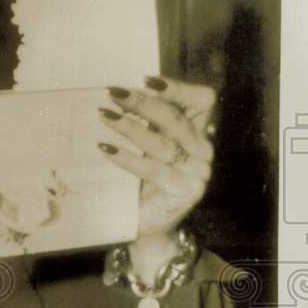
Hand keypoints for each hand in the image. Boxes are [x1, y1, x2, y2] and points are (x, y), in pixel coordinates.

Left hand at [99, 77, 215, 280]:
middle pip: (175, 118)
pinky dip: (126, 157)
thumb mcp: (148, 148)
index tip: (145, 80)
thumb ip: (147, 123)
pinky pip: (152, 169)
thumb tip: (118, 93)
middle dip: (142, 103)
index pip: (203, 100)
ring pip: (162, 143)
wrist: (148, 228)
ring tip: (104, 116)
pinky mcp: (185, 192)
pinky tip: (105, 149)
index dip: (177, 88)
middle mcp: (203, 150)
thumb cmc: (143, 183)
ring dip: (129, 127)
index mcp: (198, 133)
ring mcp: (198, 173)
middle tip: (112, 94)